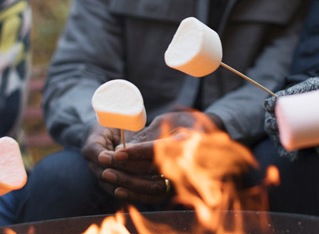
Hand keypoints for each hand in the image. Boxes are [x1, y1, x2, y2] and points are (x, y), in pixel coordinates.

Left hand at [83, 111, 220, 203]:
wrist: (210, 141)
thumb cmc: (188, 125)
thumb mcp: (172, 121)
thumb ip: (152, 133)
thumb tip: (126, 144)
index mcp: (189, 143)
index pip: (159, 150)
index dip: (137, 152)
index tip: (118, 152)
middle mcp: (187, 163)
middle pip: (152, 169)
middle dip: (127, 167)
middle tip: (108, 161)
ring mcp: (182, 179)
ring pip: (151, 186)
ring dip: (127, 181)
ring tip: (107, 174)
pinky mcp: (175, 188)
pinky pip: (153, 196)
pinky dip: (135, 195)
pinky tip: (118, 190)